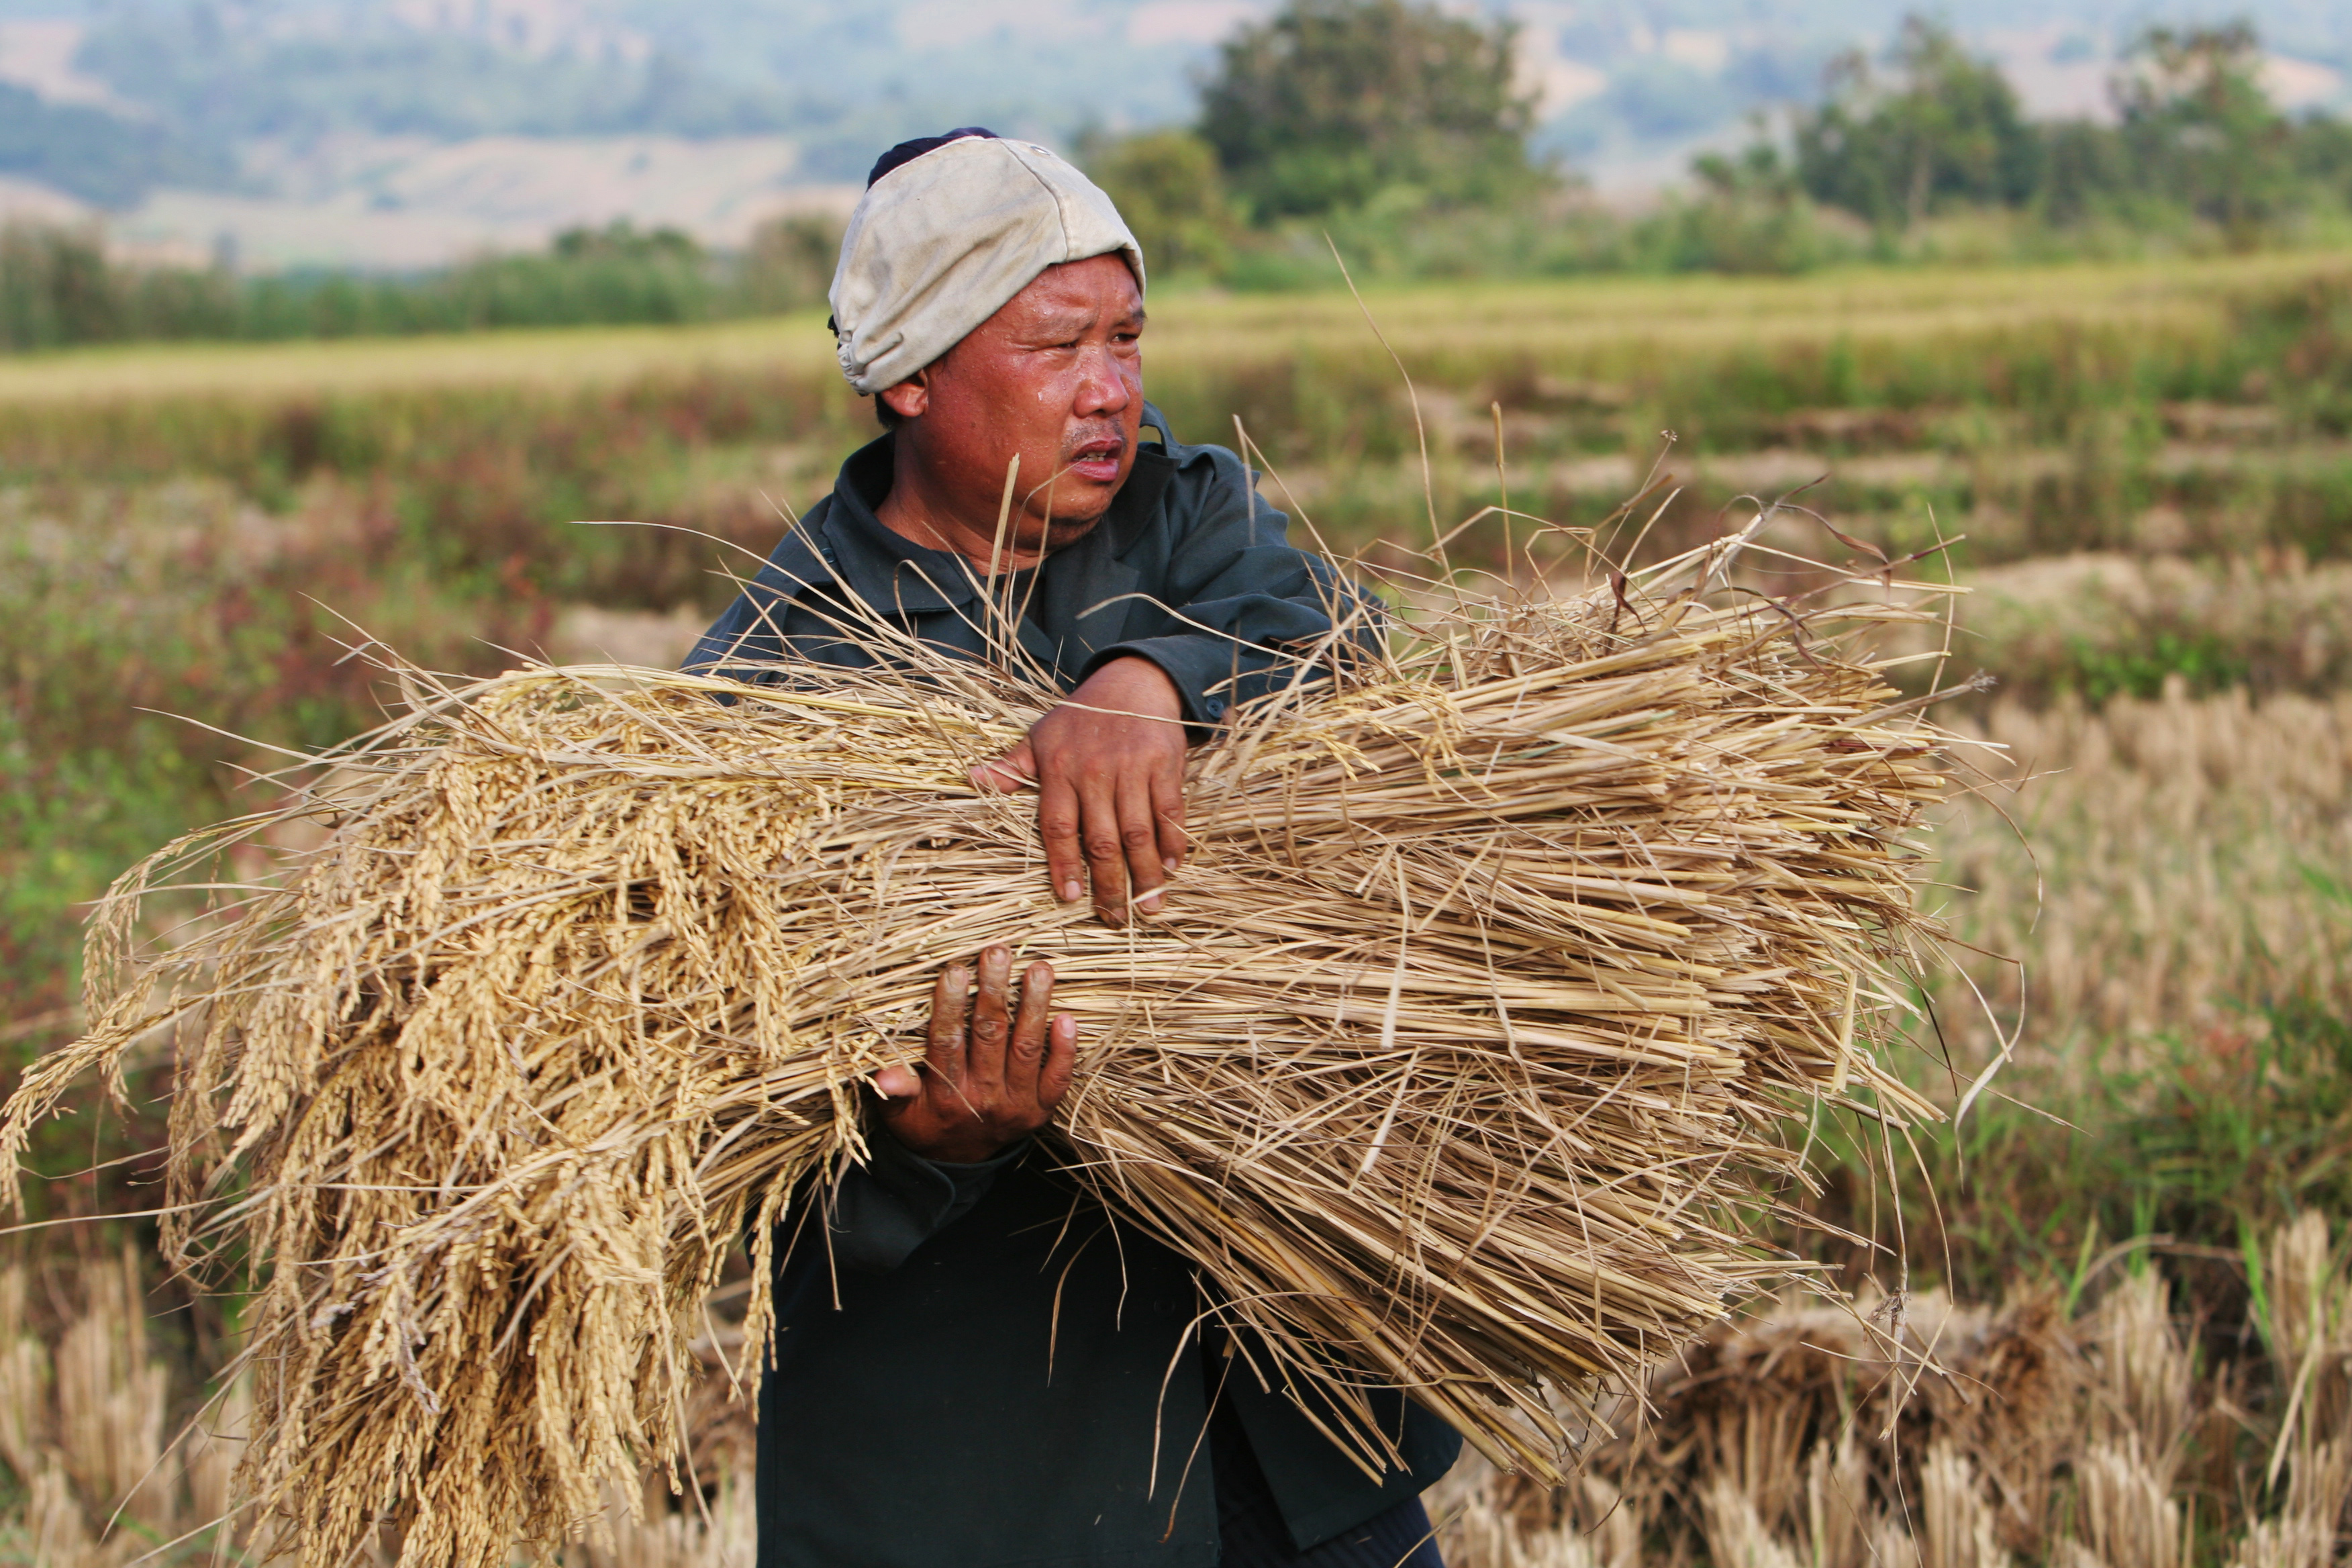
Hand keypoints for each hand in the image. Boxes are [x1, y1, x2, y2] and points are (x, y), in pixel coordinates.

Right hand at [872, 946, 1076, 1163]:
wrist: (958, 1163)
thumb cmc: (925, 1122)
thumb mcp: (899, 1113)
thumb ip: (894, 1090)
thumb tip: (882, 1075)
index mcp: (945, 1095)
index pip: (947, 1041)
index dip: (950, 1005)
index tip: (954, 969)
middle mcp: (983, 1098)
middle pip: (989, 1036)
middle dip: (994, 991)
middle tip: (997, 953)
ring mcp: (1016, 1104)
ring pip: (1026, 1048)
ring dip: (1034, 1006)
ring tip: (1039, 969)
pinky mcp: (1041, 1109)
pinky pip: (1057, 1078)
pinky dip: (1063, 1048)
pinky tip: (1066, 1017)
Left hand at [971, 656, 1187, 925]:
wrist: (1133, 680)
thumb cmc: (1081, 716)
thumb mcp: (1040, 736)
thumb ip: (1012, 767)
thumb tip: (972, 778)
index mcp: (1059, 768)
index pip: (1058, 827)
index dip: (1064, 865)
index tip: (1070, 898)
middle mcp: (1094, 771)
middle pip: (1101, 840)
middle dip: (1110, 884)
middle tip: (1115, 918)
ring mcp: (1132, 768)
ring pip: (1138, 832)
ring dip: (1145, 875)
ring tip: (1149, 907)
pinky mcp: (1164, 764)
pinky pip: (1169, 811)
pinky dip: (1172, 842)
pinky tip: (1170, 868)